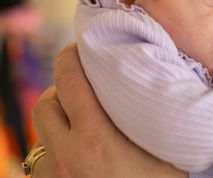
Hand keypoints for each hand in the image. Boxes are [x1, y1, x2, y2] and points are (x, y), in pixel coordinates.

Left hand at [31, 43, 186, 177]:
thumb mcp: (168, 151)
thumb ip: (161, 115)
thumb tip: (172, 78)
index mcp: (95, 138)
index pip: (69, 81)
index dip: (70, 56)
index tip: (79, 48)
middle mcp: (66, 155)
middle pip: (45, 102)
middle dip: (60, 88)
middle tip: (82, 85)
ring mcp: (53, 174)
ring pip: (40, 129)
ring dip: (56, 116)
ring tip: (78, 117)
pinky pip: (40, 154)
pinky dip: (54, 143)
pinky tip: (75, 148)